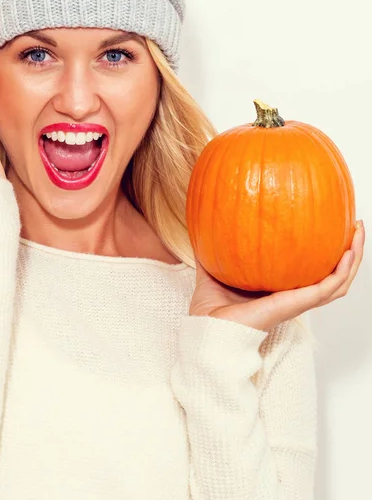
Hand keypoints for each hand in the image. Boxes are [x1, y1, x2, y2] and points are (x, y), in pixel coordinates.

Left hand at [189, 222, 365, 331]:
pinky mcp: (296, 304)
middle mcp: (291, 296)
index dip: (322, 253)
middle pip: (331, 275)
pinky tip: (347, 252)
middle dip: (347, 252)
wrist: (208, 330)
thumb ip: (209, 253)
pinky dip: (342, 271)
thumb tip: (201, 229)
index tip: (328, 228)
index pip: (308, 272)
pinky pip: (328, 288)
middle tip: (355, 227)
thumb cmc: (209, 311)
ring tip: (358, 233)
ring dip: (353, 258)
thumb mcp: (211, 272)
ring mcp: (296, 301)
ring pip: (338, 281)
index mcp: (276, 290)